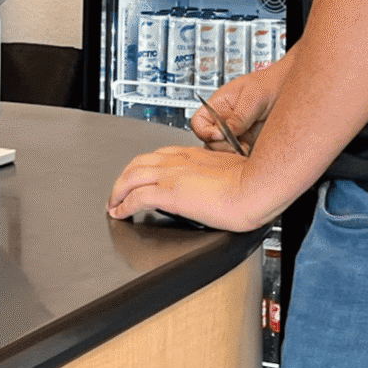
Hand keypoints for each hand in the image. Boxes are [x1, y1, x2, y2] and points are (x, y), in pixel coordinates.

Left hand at [107, 146, 257, 230]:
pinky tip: (120, 213)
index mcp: (193, 154)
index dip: (144, 166)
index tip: (140, 175)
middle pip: (138, 163)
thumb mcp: (232, 169)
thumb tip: (217, 183)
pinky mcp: (170, 194)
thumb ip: (217, 173)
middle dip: (124, 177)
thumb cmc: (252, 181)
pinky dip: (123, 205)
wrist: (255, 187)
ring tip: (113, 203)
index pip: (159, 155)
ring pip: (131, 177)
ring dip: (117, 190)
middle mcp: (179, 161)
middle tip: (118, 190)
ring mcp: (172, 176)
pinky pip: (136, 198)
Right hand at [192, 63, 284, 151]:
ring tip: (244, 148)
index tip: (218, 135)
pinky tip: (250, 152)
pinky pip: (239, 155)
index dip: (204, 131)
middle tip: (235, 143)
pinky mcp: (248, 143)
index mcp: (218, 107)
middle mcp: (225, 121)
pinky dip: (243, 157)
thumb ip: (238, 117)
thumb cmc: (269, 85)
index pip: (198, 123)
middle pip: (209, 142)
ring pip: (223, 152)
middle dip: (220, 146)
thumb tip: (224, 132)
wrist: (288, 90)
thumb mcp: (252, 97)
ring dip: (231, 153)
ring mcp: (236, 134)